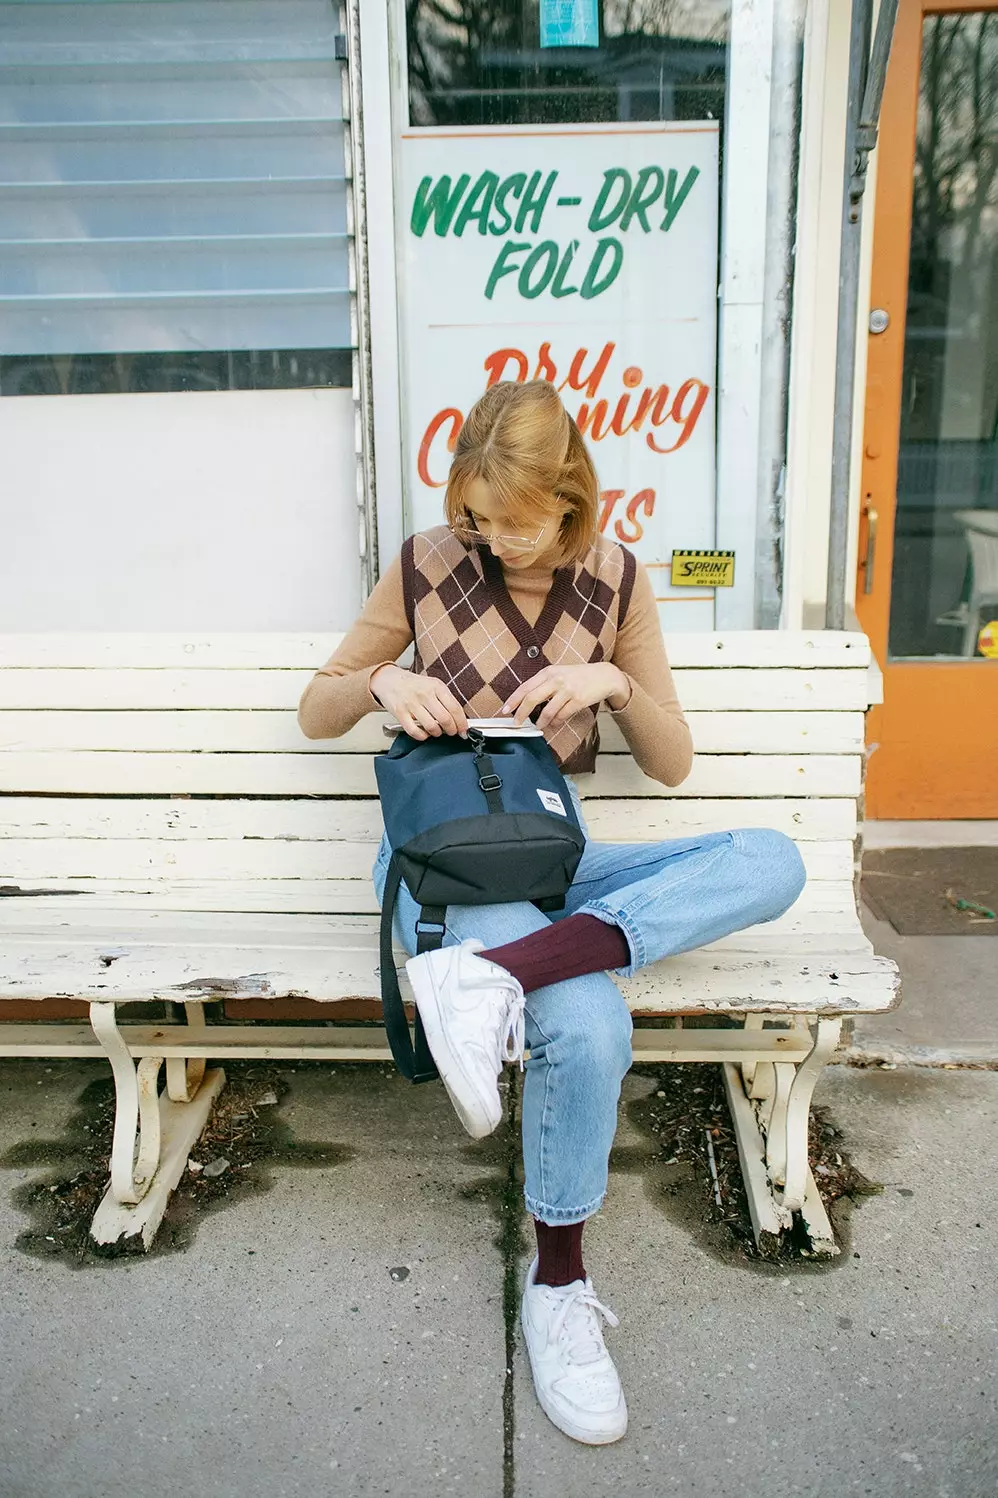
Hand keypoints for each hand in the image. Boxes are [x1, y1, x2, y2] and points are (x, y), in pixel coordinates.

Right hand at [370, 665, 468, 740]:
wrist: (389, 679)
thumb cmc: (414, 685)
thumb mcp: (433, 685)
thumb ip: (446, 700)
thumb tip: (460, 719)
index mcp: (436, 686)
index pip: (455, 708)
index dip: (462, 723)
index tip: (464, 730)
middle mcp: (424, 694)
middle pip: (445, 719)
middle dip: (452, 730)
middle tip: (452, 732)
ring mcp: (411, 703)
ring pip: (432, 727)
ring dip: (438, 733)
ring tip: (437, 731)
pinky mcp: (400, 713)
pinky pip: (415, 731)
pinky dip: (422, 736)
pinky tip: (424, 733)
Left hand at [501, 663, 631, 729]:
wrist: (604, 676)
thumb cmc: (579, 676)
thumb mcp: (559, 673)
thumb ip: (544, 684)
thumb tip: (526, 701)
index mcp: (548, 672)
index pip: (525, 687)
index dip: (513, 700)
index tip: (505, 710)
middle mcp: (556, 679)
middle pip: (532, 698)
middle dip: (521, 713)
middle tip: (517, 723)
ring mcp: (567, 690)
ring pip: (547, 711)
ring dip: (540, 722)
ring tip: (538, 726)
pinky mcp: (578, 700)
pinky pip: (562, 715)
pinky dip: (556, 722)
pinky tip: (554, 723)